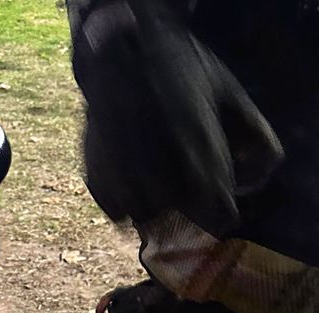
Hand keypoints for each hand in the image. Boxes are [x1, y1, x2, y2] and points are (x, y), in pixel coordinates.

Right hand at [72, 1, 282, 236]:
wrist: (121, 51)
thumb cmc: (181, 69)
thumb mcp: (232, 95)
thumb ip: (256, 142)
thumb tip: (248, 183)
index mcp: (199, 155)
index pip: (218, 216)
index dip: (221, 212)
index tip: (219, 202)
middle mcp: (159, 174)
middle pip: (180, 223)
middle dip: (187, 213)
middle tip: (187, 192)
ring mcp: (122, 177)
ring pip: (146, 219)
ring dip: (155, 210)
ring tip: (158, 186)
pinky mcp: (95, 175)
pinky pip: (115, 210)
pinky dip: (125, 203)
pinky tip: (132, 181)